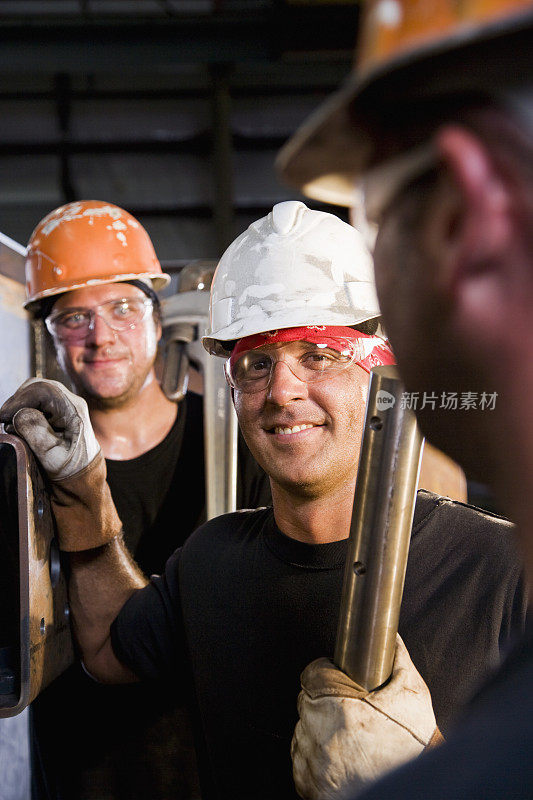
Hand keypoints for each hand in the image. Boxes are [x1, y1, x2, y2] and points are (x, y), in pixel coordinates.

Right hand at [0, 378, 99, 479]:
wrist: (83, 473)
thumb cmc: (69, 467)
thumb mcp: (51, 456)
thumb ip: (36, 433)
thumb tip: (20, 413)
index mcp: (74, 411)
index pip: (44, 391)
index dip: (19, 400)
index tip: (3, 417)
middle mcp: (73, 402)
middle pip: (39, 386)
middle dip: (18, 400)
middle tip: (4, 419)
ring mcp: (67, 402)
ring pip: (37, 390)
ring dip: (20, 403)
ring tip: (11, 423)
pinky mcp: (60, 407)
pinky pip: (39, 398)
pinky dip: (25, 406)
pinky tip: (19, 423)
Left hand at [292, 636, 439, 799]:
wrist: (416, 788)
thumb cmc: (413, 745)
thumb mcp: (412, 693)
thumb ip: (398, 658)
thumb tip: (391, 636)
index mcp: (338, 706)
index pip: (312, 674)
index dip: (326, 673)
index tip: (337, 679)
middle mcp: (320, 735)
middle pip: (306, 701)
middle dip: (323, 702)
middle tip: (348, 710)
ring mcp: (313, 762)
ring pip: (302, 730)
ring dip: (317, 729)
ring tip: (346, 735)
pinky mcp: (310, 785)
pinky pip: (301, 760)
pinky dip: (314, 757)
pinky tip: (339, 755)